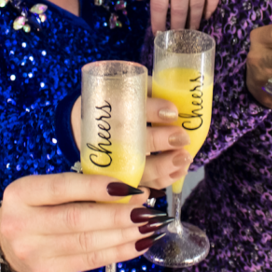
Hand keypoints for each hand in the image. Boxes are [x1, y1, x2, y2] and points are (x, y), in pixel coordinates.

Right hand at [0, 173, 154, 271]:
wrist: (7, 244)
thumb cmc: (36, 209)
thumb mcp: (46, 191)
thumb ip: (78, 188)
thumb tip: (128, 191)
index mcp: (21, 194)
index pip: (62, 187)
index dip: (97, 187)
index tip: (128, 187)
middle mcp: (22, 224)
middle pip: (77, 219)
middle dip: (117, 214)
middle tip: (145, 208)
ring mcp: (34, 252)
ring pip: (87, 243)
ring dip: (124, 234)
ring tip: (148, 225)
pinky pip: (91, 261)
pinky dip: (118, 252)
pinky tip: (137, 243)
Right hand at [71, 97, 191, 190]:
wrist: (87, 124)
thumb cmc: (115, 102)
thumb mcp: (125, 88)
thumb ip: (146, 89)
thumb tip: (175, 96)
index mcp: (101, 109)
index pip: (126, 108)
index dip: (151, 111)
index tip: (172, 112)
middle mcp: (101, 139)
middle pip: (128, 143)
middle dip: (158, 141)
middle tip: (182, 137)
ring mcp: (110, 163)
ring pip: (135, 170)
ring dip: (164, 166)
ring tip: (184, 157)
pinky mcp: (120, 177)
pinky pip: (142, 184)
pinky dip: (162, 179)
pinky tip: (179, 169)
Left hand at [133, 0, 222, 32]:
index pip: (159, 5)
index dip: (158, 22)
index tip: (158, 33)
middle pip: (179, 10)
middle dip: (177, 27)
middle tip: (176, 38)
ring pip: (197, 6)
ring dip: (193, 22)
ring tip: (191, 32)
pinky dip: (210, 8)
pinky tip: (206, 15)